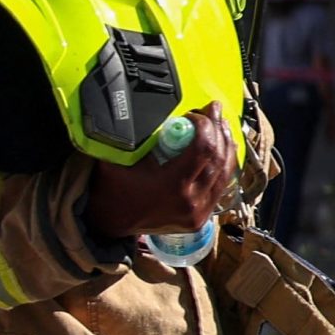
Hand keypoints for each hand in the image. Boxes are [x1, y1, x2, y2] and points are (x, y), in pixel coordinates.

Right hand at [86, 103, 231, 241]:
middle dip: (218, 129)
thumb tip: (158, 115)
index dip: (203, 126)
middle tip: (213, 111)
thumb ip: (134, 138)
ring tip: (221, 126)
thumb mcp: (116, 160)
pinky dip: (224, 165)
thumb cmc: (111, 190)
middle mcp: (189, 202)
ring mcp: (198, 212)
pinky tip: (223, 150)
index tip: (194, 114)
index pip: (202, 148)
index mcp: (169, 187)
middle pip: (217, 157)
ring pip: (225, 171)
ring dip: (226, 145)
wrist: (109, 223)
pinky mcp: (201, 217)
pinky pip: (221, 186)